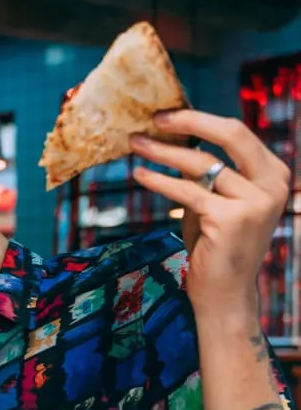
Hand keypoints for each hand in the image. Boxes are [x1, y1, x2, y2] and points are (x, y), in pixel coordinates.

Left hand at [131, 109, 290, 320]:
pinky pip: (188, 191)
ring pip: (202, 164)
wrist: (224, 294)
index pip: (237, 133)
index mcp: (274, 174)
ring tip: (136, 145)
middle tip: (154, 119)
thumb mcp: (216, 200)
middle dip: (189, 122)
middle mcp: (272, 185)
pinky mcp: (231, 219)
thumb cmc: (216, 246)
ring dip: (163, 152)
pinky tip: (140, 175)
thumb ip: (208, 172)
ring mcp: (255, 202)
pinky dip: (160, 181)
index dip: (200, 120)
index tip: (167, 115)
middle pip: (230, 135)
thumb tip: (175, 136)